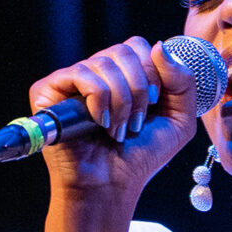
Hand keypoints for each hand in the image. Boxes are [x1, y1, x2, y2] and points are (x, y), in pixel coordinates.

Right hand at [28, 37, 199, 200]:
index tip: (152, 106)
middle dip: (139, 89)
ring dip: (121, 101)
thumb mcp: (179, 120)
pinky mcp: (49, 90)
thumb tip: (159, 46)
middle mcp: (96, 72)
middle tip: (135, 123)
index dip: (153, 73)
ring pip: (105, 62)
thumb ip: (183, 81)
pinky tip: (99, 123)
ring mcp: (71, 80)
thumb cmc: (141, 157)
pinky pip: (81, 73)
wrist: (111, 186)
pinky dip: (99, 99)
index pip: (140, 47)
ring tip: (117, 130)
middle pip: (126, 50)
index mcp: (124, 75)